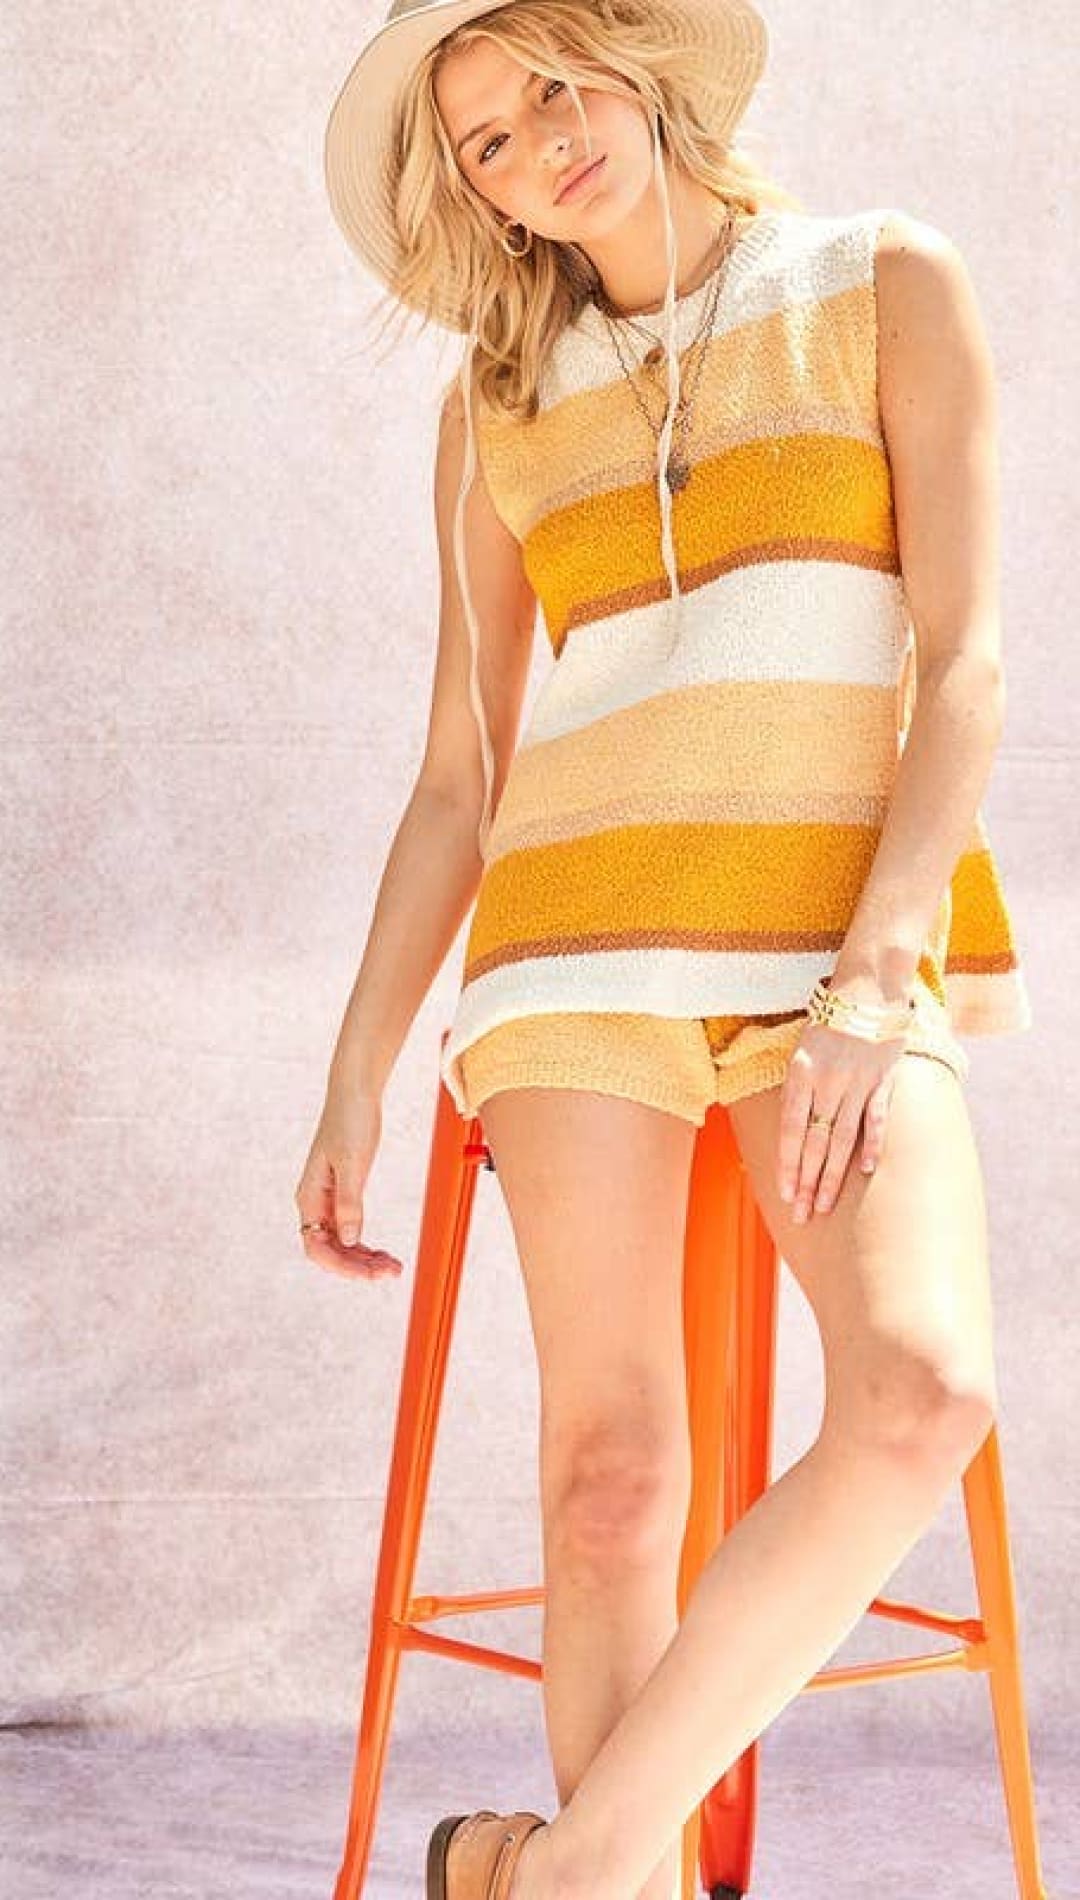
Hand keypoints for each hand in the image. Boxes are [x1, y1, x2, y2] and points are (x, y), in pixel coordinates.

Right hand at [295, 1083, 404, 1279]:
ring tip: (392, 1266)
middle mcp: (314, 1203)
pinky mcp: (342, 1193)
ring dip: (364, 1258)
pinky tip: (382, 1252)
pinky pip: (349, 1229)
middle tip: (391, 1272)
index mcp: (309, 1197)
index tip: (370, 1275)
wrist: (355, 1093)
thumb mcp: (353, 1162)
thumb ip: (349, 1202)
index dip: (342, 1266)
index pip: (317, 1247)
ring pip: (341, 1243)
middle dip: (358, 1266)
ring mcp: (328, 1200)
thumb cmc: (351, 1121)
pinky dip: (365, 1244)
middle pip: (331, 1250)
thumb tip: (348, 1239)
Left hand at [776, 1019, 904, 1221]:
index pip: (789, 1130)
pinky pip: (876, 1118)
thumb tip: (789, 1131)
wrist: (867, 987)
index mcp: (799, 1073)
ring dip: (833, 1176)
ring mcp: (856, 1082)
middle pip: (814, 1142)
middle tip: (801, 1215)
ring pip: (842, 1138)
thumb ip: (796, 1088)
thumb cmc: (829, 1020)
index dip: (787, 1165)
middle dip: (806, 1183)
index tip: (785, 1194)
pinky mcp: (883, 1079)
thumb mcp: (800, 1049)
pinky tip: (865, 1171)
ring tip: (823, 1205)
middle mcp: (826, 1081)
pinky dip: (872, 1144)